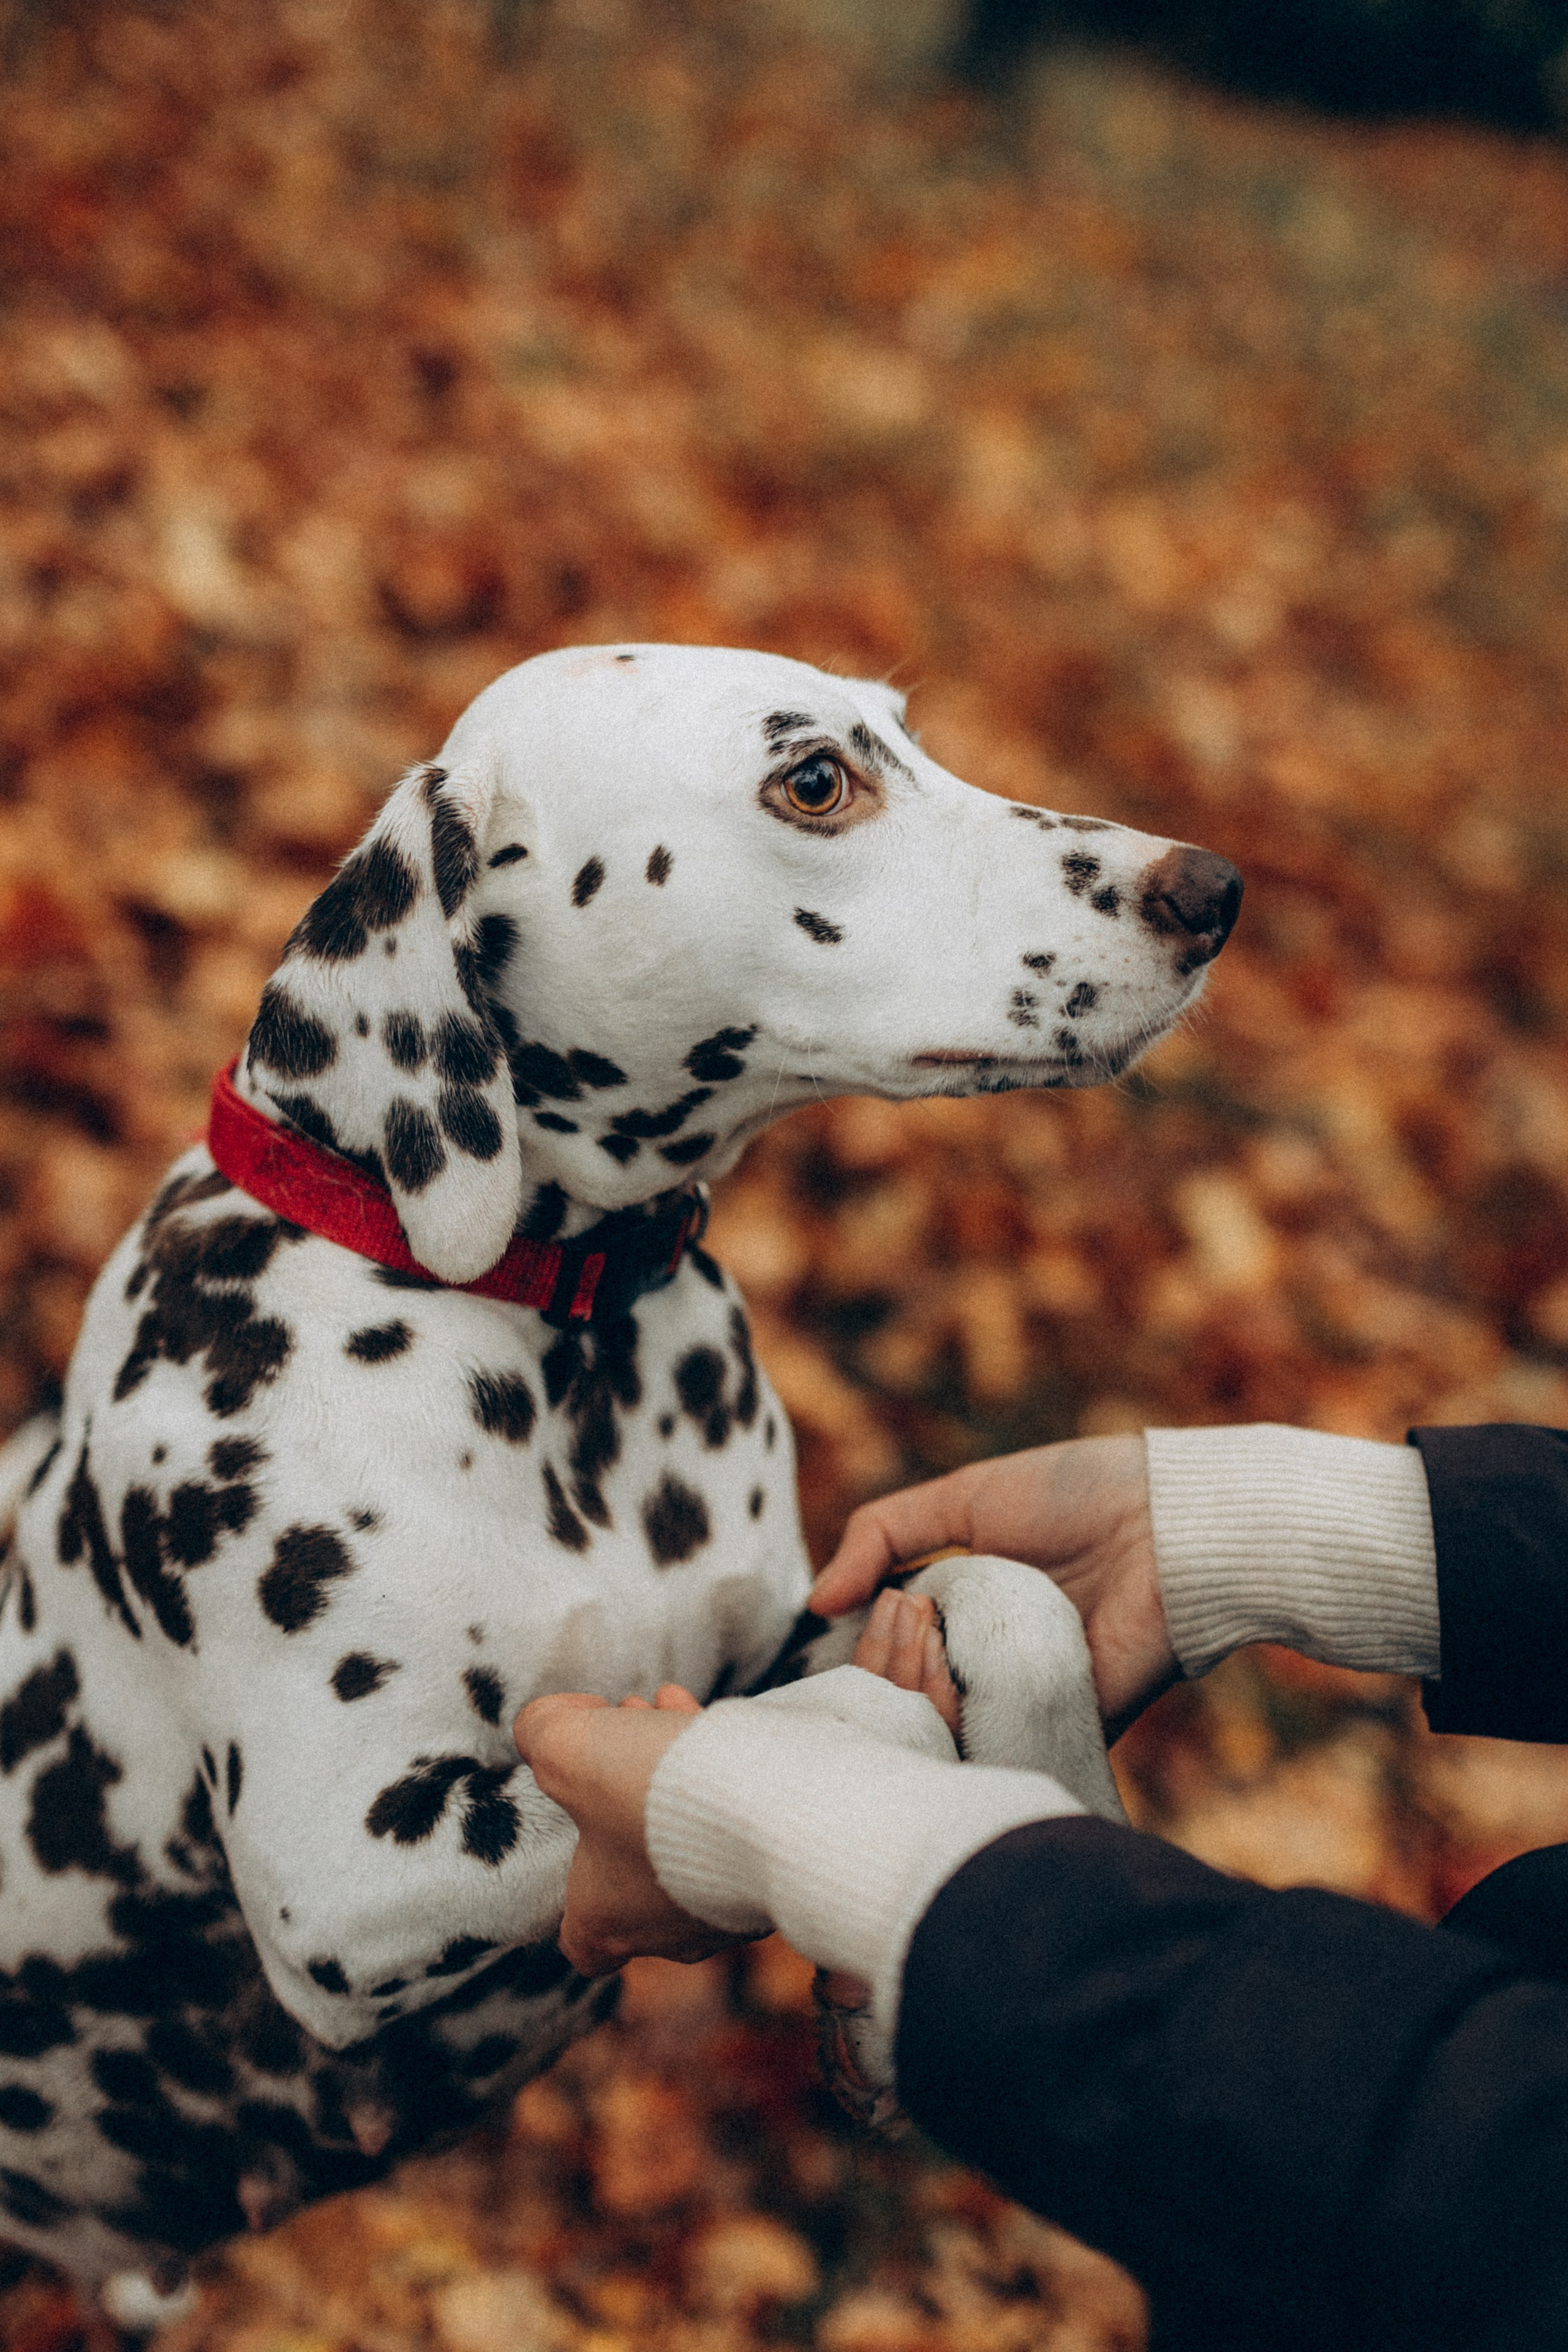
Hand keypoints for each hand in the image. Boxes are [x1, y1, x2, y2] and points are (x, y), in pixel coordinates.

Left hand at [515, 1685, 746, 1974]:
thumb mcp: (565, 1745)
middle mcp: (668, 1933)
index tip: (582, 1831)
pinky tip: (712, 1722)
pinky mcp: (778, 1879)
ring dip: (673, 1775)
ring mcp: (728, 1912)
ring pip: (688, 1838)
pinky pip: (739, 1826)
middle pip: (634, 1869)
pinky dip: (722, 1775)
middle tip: (629, 1732)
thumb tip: (555, 1725)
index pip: (583, 1943)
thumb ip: (541, 1731)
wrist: (769, 1804)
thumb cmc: (654, 1794)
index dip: (575, 1891)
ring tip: (668, 1707)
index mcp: (607, 1923)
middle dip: (625, 1792)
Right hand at [813, 1434, 1173, 1737]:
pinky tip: (949, 1686)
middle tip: (902, 1621)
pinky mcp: (1066, 1728)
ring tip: (931, 1640)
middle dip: (883, 1667)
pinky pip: (998, 1753)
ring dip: (917, 1691)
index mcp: (962, 1609)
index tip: (838, 1625)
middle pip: (904, 1699)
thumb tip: (816, 1603)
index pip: (888, 1650)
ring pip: (940, 1731)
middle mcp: (987, 1660)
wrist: (1167, 1521)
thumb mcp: (961, 1497)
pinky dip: (962, 1728)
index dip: (856, 1645)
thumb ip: (880, 1537)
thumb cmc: (1073, 1495)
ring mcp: (1024, 1697)